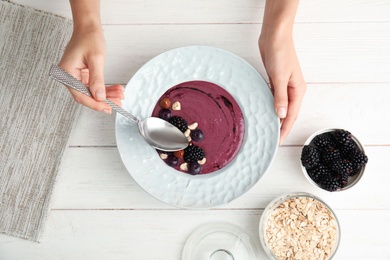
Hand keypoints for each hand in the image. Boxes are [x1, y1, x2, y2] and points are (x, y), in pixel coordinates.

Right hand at [59, 22, 123, 113]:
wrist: (88, 27)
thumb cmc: (89, 38)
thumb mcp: (96, 58)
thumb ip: (97, 79)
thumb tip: (99, 96)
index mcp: (66, 73)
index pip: (81, 95)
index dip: (95, 104)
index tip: (108, 108)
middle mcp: (68, 76)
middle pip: (86, 95)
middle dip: (103, 100)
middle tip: (118, 103)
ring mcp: (75, 76)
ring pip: (91, 92)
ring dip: (106, 95)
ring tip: (120, 95)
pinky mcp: (82, 75)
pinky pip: (93, 86)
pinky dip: (104, 89)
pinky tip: (116, 90)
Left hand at [259, 29, 305, 143]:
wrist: (275, 36)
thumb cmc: (280, 53)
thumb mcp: (279, 77)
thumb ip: (280, 97)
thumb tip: (281, 115)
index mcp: (298, 91)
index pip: (292, 116)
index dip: (284, 130)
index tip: (278, 142)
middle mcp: (293, 90)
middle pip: (288, 114)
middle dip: (281, 127)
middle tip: (271, 140)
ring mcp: (284, 86)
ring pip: (281, 107)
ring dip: (275, 118)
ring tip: (267, 130)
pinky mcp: (276, 81)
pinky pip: (274, 99)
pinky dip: (270, 107)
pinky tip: (263, 112)